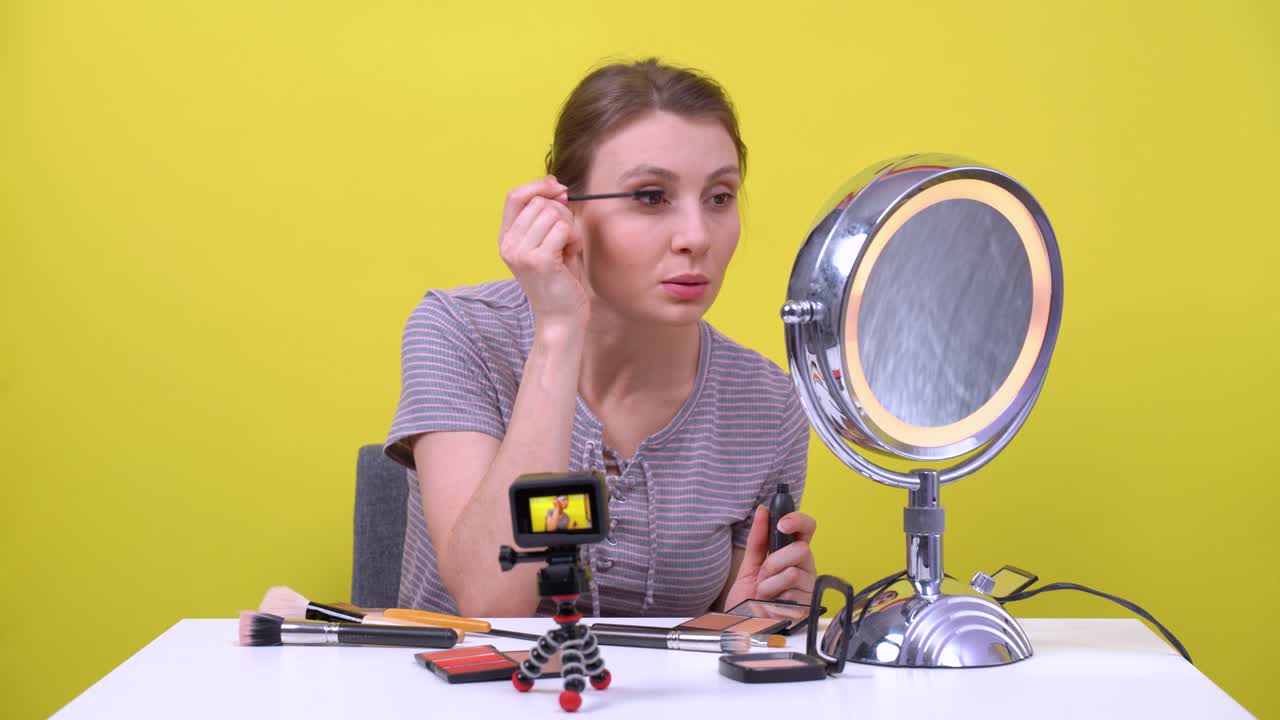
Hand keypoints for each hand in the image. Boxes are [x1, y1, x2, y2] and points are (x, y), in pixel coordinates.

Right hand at [499, 176, 588, 331]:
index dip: (538, 186)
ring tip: (567, 249)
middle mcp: (509, 245)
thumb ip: (547, 214)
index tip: (559, 189)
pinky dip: (574, 238)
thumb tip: (554, 184)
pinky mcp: (539, 261)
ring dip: (570, 228)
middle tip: (566, 239)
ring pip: (554, 214)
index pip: (514, 196)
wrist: (561, 318)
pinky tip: (571, 255)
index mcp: (506, 238)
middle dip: (563, 214)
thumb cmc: (559, 280)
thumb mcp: (547, 241)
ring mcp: (521, 253)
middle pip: (540, 203)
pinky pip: (564, 228)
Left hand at [724, 506, 817, 608]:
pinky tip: (772, 607)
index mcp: (793, 554)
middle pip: (801, 550)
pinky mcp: (808, 609)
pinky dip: (774, 602)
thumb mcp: (750, 564)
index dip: (798, 521)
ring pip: (793, 573)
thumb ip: (758, 538)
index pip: (807, 529)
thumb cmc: (748, 597)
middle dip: (774, 562)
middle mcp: (805, 569)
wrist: (743, 624)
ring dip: (769, 585)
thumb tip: (763, 511)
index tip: (782, 523)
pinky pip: (791, 596)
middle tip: (763, 576)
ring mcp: (808, 588)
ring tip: (764, 595)